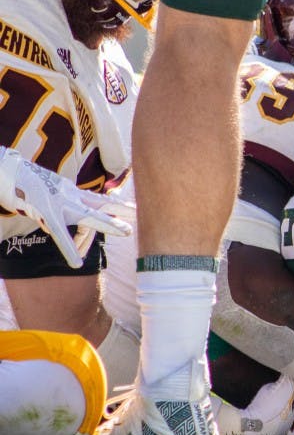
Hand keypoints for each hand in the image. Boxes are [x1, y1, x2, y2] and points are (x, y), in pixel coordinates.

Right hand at [0, 147, 131, 267]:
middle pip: (100, 205)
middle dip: (120, 212)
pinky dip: (68, 248)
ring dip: (107, 224)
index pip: (98, 199)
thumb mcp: (49, 191)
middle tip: (139, 222)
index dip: (117, 205)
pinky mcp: (46, 210)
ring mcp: (59, 201)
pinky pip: (59, 231)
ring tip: (127, 231)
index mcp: (70, 193)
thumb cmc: (25, 182)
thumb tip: (67, 213)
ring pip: (87, 215)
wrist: (5, 170)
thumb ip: (62, 202)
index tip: (134, 210)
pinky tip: (77, 264)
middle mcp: (68, 195)